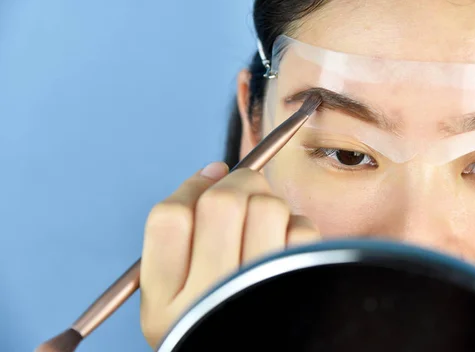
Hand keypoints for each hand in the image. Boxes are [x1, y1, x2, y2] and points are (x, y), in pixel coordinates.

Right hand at [139, 162, 319, 347]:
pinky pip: (301, 228)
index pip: (168, 218)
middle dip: (240, 182)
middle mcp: (206, 301)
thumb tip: (215, 171)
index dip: (192, 186)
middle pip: (221, 203)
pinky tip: (285, 247)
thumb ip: (180, 239)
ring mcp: (255, 295)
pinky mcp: (298, 288)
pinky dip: (295, 227)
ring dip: (269, 203)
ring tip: (266, 225)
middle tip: (246, 191)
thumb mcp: (175, 294)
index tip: (210, 180)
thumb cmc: (217, 314)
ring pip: (266, 207)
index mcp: (164, 302)